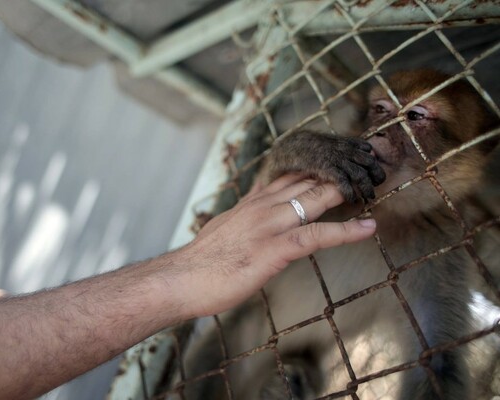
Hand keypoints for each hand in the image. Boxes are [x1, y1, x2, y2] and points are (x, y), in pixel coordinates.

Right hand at [174, 174, 376, 317]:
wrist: (181, 278)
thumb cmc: (203, 260)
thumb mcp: (225, 226)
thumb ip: (245, 214)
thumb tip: (254, 207)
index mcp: (253, 201)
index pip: (291, 174)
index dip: (318, 165)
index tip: (341, 158)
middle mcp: (263, 206)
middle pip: (308, 179)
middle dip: (339, 170)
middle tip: (367, 161)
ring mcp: (269, 225)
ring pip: (316, 199)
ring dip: (347, 191)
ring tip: (375, 183)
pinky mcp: (274, 249)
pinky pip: (316, 236)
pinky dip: (345, 231)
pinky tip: (367, 228)